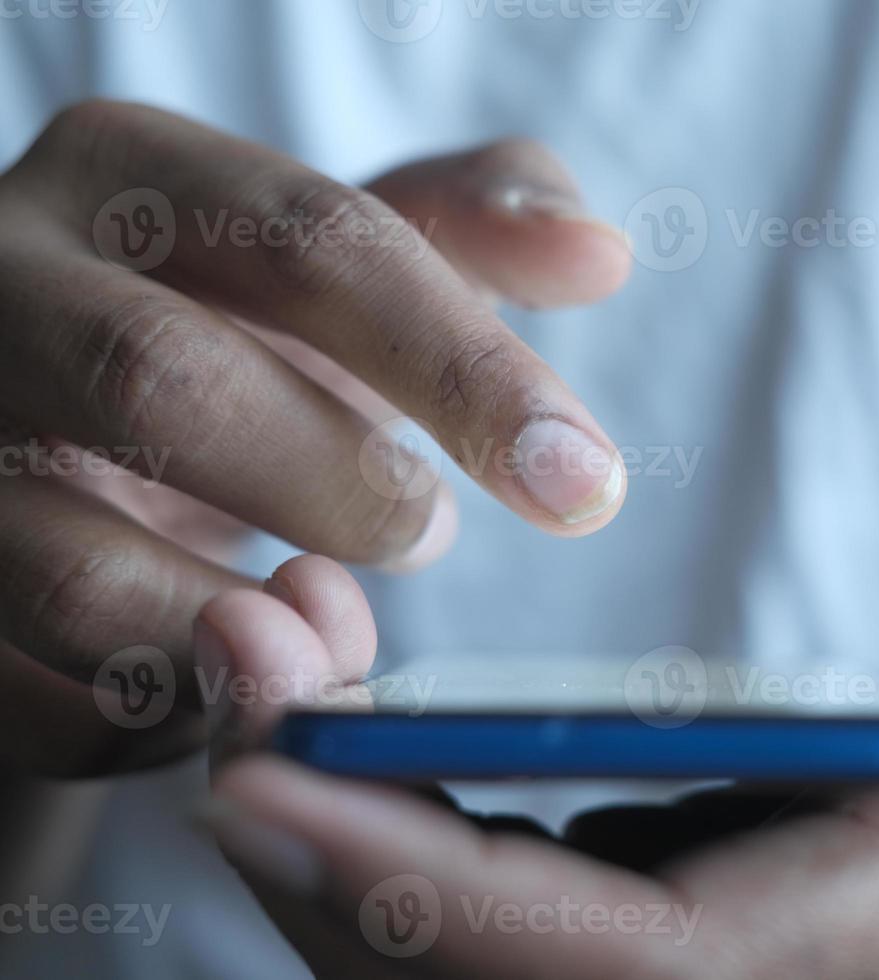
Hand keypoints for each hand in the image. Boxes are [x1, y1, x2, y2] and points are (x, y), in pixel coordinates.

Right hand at [0, 100, 631, 775]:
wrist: (73, 426)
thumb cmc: (240, 331)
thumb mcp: (344, 260)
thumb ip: (471, 228)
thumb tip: (599, 251)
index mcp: (133, 175)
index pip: (319, 244)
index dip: (465, 370)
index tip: (583, 482)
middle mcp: (2, 290)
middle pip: (165, 381)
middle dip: (340, 490)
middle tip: (425, 536)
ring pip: (74, 573)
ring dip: (246, 633)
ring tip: (335, 626)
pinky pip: (32, 700)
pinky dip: (161, 721)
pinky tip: (229, 681)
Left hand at [202, 481, 878, 978]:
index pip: (651, 974)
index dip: (443, 907)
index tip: (270, 776)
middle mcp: (799, 974)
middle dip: (333, 879)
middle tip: (211, 695)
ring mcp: (741, 960)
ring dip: (337, 860)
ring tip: (249, 686)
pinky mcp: (692, 919)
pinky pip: (513, 922)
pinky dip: (393, 845)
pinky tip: (336, 729)